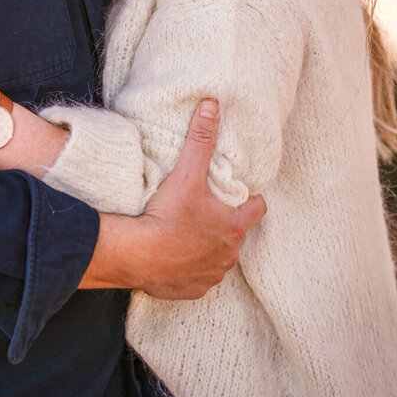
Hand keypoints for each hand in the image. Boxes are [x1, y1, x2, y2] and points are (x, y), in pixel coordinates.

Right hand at [82, 100, 265, 297]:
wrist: (138, 254)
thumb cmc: (167, 216)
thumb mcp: (187, 173)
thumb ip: (201, 139)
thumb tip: (212, 106)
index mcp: (234, 226)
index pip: (257, 208)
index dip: (248, 198)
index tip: (235, 192)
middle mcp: (229, 254)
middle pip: (237, 234)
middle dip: (225, 223)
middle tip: (205, 210)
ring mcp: (212, 275)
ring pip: (218, 258)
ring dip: (207, 247)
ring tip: (186, 232)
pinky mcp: (192, 290)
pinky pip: (198, 278)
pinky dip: (190, 268)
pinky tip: (174, 256)